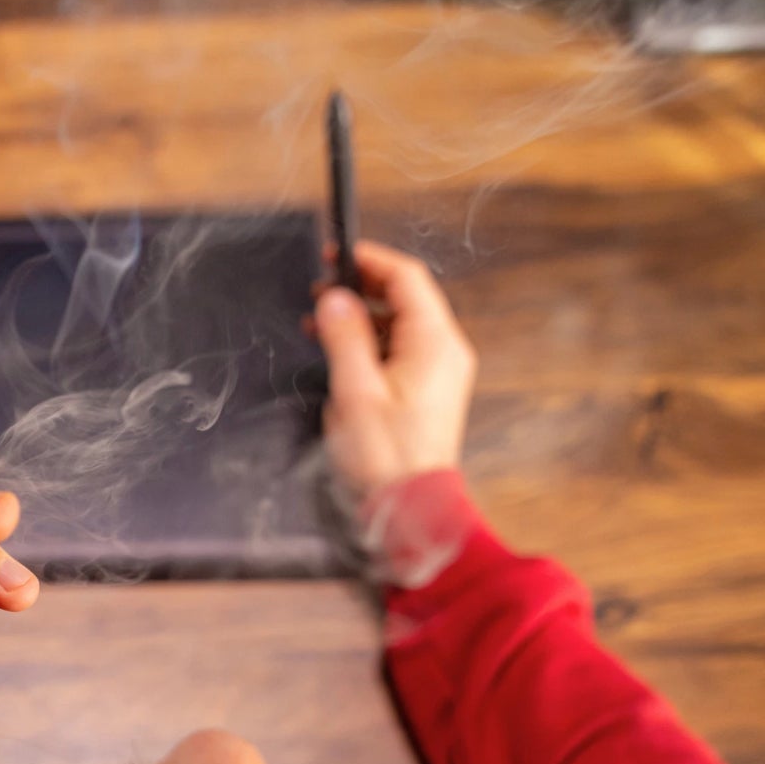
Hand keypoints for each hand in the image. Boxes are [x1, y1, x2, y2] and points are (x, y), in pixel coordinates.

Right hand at [310, 240, 475, 501]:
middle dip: (360, 289)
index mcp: (433, 342)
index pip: (406, 278)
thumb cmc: (387, 458)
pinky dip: (370, 344)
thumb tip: (335, 299)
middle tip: (320, 290)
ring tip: (320, 323)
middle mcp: (444, 352)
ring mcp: (439, 373)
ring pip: (399, 326)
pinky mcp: (428, 393)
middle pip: (404, 299)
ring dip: (360, 319)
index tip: (336, 255)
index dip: (369, 260)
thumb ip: (344, 337)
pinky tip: (339, 354)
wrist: (412, 508)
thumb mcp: (355, 391)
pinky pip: (399, 352)